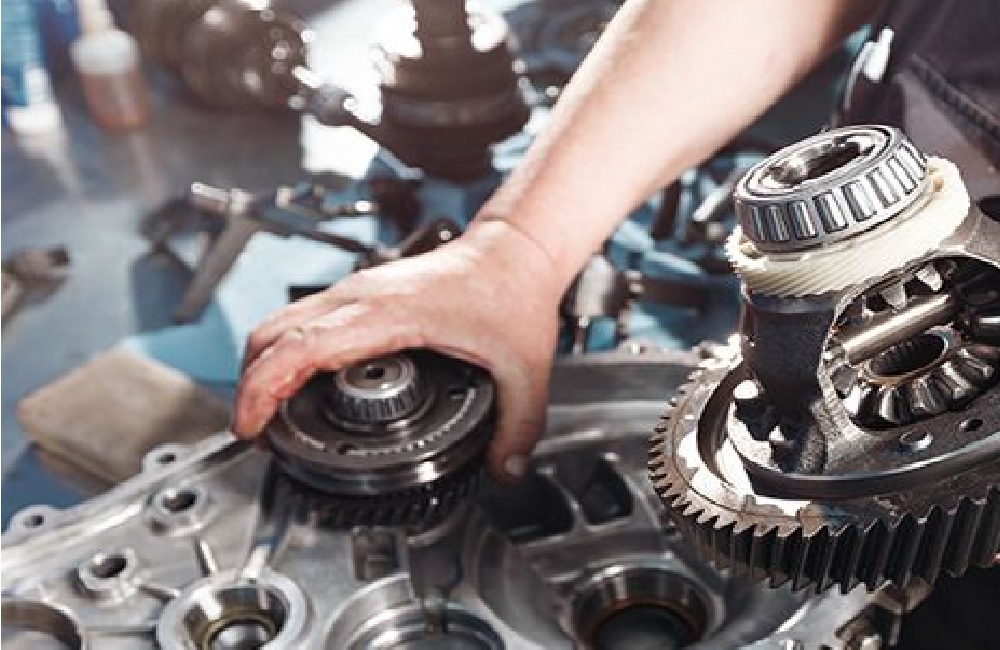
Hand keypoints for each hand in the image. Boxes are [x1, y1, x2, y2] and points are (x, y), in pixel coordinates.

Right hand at [233, 220, 562, 480]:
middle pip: (272, 333)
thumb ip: (519, 427)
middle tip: (255, 433)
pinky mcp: (360, 295)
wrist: (512, 251)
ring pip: (281, 323)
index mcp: (391, 313)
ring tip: (268, 417)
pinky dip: (285, 355)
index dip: (263, 387)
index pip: (302, 345)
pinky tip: (299, 387)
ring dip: (263, 368)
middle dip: (249, 385)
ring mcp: (356, 291)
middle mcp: (362, 297)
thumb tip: (505, 472)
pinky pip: (303, 321)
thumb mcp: (525, 370)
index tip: (251, 426)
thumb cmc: (510, 292)